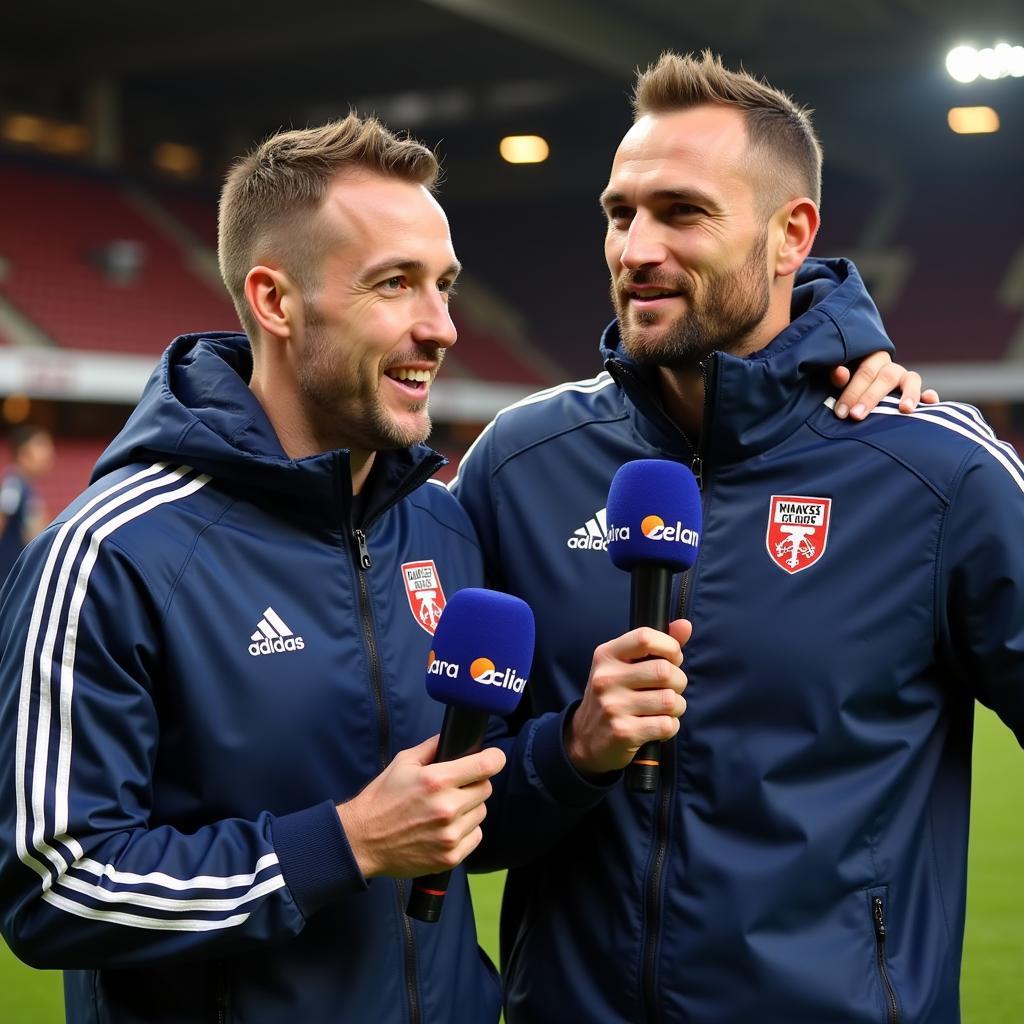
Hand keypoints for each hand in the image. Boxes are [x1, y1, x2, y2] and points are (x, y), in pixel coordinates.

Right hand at [336, 736, 504, 878]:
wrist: (362, 840)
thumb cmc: (381, 799)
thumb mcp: (403, 762)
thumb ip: (432, 746)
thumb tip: (455, 737)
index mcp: (436, 780)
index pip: (485, 765)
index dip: (494, 758)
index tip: (493, 758)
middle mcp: (446, 808)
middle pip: (485, 788)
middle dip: (474, 784)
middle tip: (455, 788)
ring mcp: (449, 835)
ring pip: (481, 813)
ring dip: (469, 809)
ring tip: (445, 810)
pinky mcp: (450, 857)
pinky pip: (476, 836)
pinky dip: (466, 831)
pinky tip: (445, 828)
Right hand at [565, 620, 691, 776]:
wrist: (584, 739)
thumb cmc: (613, 696)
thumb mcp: (624, 666)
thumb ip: (656, 645)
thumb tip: (685, 624)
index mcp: (606, 655)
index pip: (645, 637)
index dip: (670, 647)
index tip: (672, 659)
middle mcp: (606, 678)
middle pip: (665, 671)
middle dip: (679, 681)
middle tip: (670, 689)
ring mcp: (613, 706)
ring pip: (670, 700)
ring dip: (676, 707)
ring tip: (663, 709)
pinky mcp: (623, 733)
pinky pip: (667, 725)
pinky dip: (670, 726)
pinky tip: (657, 726)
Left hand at [831, 352, 939, 419]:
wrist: (864, 395)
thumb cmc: (849, 391)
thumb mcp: (841, 383)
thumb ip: (839, 378)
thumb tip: (839, 373)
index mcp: (872, 360)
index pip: (865, 372)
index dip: (852, 392)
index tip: (841, 413)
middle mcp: (891, 368)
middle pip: (885, 377)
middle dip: (870, 398)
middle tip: (856, 416)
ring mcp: (906, 380)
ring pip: (911, 380)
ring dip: (909, 394)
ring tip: (905, 409)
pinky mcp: (917, 395)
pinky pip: (928, 393)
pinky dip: (930, 397)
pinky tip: (930, 401)